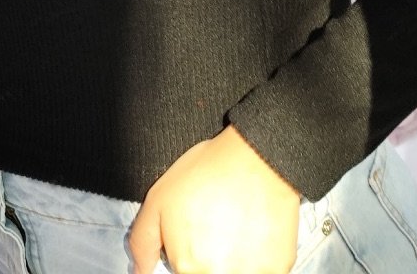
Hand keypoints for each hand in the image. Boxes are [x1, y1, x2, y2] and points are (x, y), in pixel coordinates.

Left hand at [127, 124, 300, 273]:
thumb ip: (142, 243)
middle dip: (207, 260)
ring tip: (233, 228)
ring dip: (232, 261)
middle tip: (213, 230)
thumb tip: (139, 272)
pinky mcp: (277, 269)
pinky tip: (252, 230)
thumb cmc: (207, 173)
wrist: (257, 155)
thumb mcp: (158, 200)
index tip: (192, 242)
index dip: (185, 259)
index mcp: (188, 269)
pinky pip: (260, 271)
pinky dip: (255, 258)